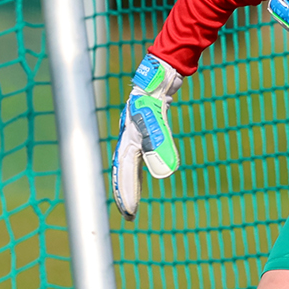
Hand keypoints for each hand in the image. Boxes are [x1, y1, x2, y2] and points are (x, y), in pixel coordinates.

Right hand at [111, 54, 183, 220]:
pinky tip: (149, 173)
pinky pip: (141, 154)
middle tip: (129, 217)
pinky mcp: (147, 128)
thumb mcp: (156, 121)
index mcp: (127, 140)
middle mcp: (128, 138)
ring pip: (131, 164)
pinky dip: (143, 167)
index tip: (130, 215)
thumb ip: (159, 146)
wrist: (158, 71)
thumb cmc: (153, 95)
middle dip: (126, 194)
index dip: (127, 194)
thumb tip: (164, 176)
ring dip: (132, 183)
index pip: (125, 173)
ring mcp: (136, 133)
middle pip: (124, 172)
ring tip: (133, 202)